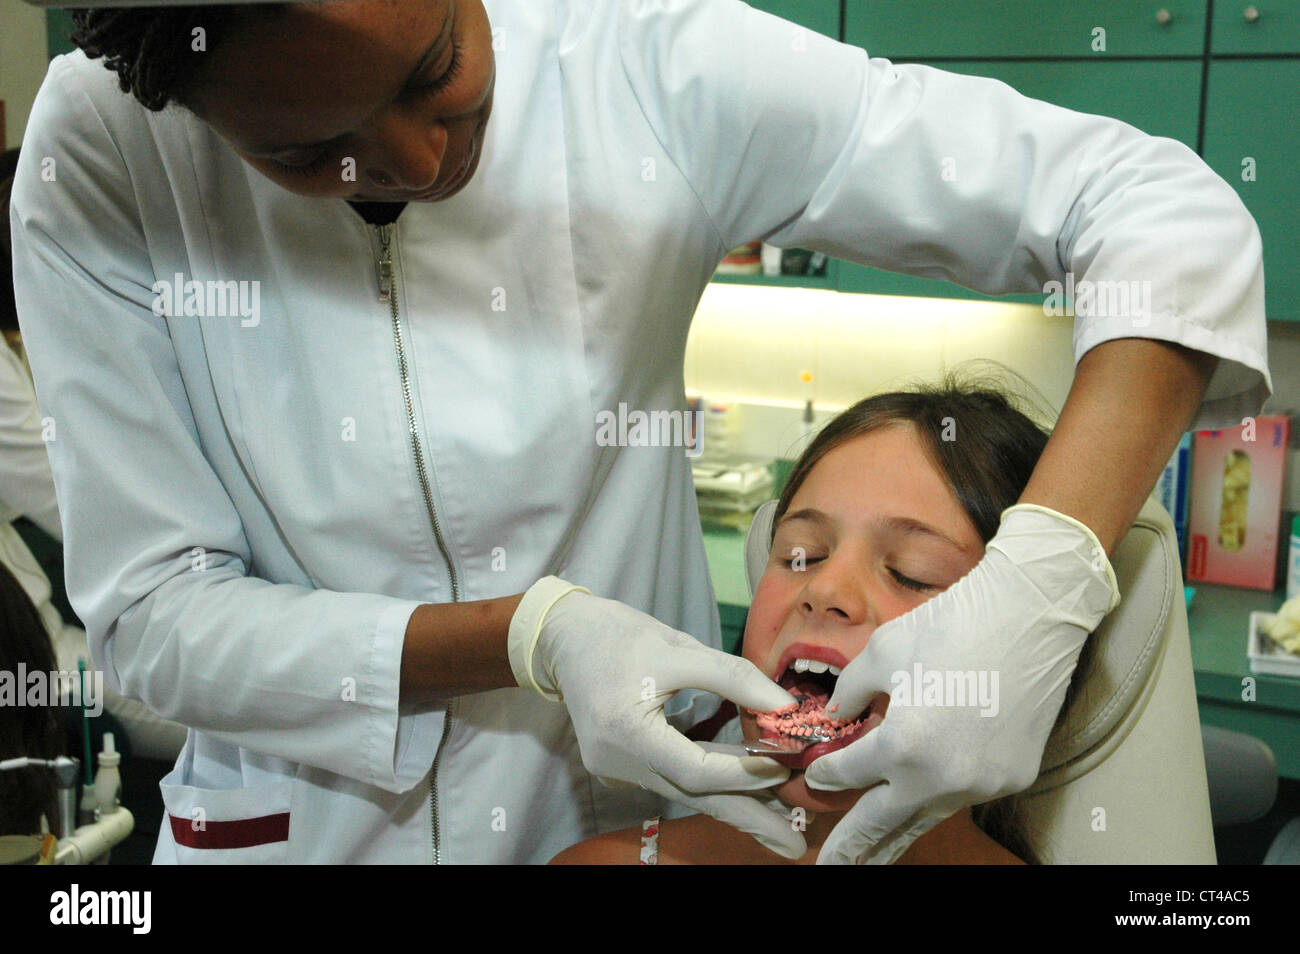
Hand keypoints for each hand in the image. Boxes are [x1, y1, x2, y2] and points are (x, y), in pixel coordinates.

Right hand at [509, 577, 805, 857]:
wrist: (564, 636)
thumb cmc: (621, 635)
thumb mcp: (679, 647)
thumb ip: (734, 677)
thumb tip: (786, 706)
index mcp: (626, 731)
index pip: (694, 770)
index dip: (743, 772)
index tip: (786, 766)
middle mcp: (617, 761)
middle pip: (693, 796)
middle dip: (746, 818)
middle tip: (793, 844)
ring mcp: (616, 768)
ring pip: (685, 792)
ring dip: (733, 803)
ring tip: (779, 825)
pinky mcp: (621, 764)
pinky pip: (673, 780)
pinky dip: (710, 785)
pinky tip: (743, 792)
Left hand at [803, 504, 1119, 863]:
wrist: (1031, 615)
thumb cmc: (950, 624)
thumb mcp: (881, 652)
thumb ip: (850, 694)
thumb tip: (838, 718)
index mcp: (902, 746)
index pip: (848, 774)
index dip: (826, 772)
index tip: (815, 773)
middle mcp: (942, 777)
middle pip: (884, 822)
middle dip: (854, 848)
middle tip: (830, 869)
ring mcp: (982, 783)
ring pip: (926, 814)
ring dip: (896, 832)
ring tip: (872, 857)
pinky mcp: (1012, 777)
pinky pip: (963, 793)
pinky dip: (938, 794)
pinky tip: (921, 797)